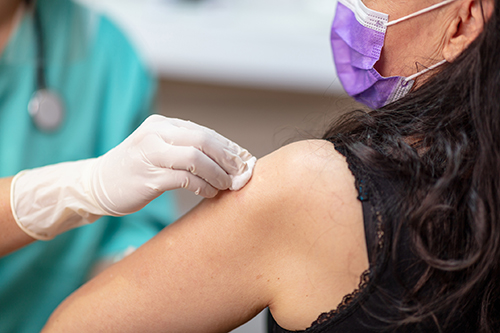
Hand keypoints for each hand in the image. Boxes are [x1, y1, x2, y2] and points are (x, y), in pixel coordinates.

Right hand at [91, 115, 255, 214]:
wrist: (97, 184)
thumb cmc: (136, 168)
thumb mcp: (160, 149)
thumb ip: (186, 149)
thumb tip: (227, 160)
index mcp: (162, 124)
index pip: (204, 132)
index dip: (229, 147)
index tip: (246, 161)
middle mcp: (156, 133)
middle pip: (203, 140)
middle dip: (228, 158)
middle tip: (242, 174)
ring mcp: (149, 154)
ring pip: (195, 158)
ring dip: (218, 173)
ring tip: (228, 185)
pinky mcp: (147, 176)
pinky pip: (184, 179)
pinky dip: (202, 186)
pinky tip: (209, 193)